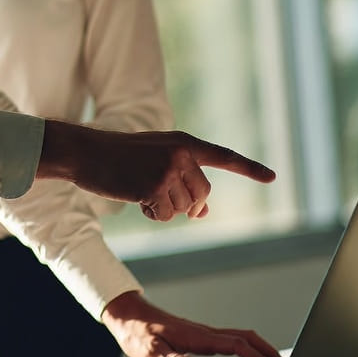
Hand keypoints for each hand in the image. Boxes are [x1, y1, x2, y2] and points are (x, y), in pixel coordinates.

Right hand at [36, 121, 275, 220]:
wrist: (85, 151)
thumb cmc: (118, 157)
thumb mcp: (154, 161)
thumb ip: (181, 178)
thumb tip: (204, 212)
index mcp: (182, 141)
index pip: (223, 156)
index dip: (249, 168)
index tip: (272, 177)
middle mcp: (181, 153)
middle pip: (202, 195)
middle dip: (184, 203)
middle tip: (157, 196)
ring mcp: (168, 169)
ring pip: (184, 208)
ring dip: (163, 207)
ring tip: (140, 190)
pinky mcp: (154, 186)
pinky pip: (165, 215)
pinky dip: (152, 213)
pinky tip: (135, 197)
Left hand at [102, 292, 284, 356]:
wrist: (126, 315)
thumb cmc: (138, 333)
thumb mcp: (153, 352)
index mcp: (198, 336)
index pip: (236, 344)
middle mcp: (203, 332)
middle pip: (244, 337)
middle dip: (267, 350)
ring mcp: (201, 332)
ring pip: (238, 336)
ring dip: (259, 347)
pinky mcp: (196, 335)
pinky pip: (228, 339)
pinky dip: (245, 347)